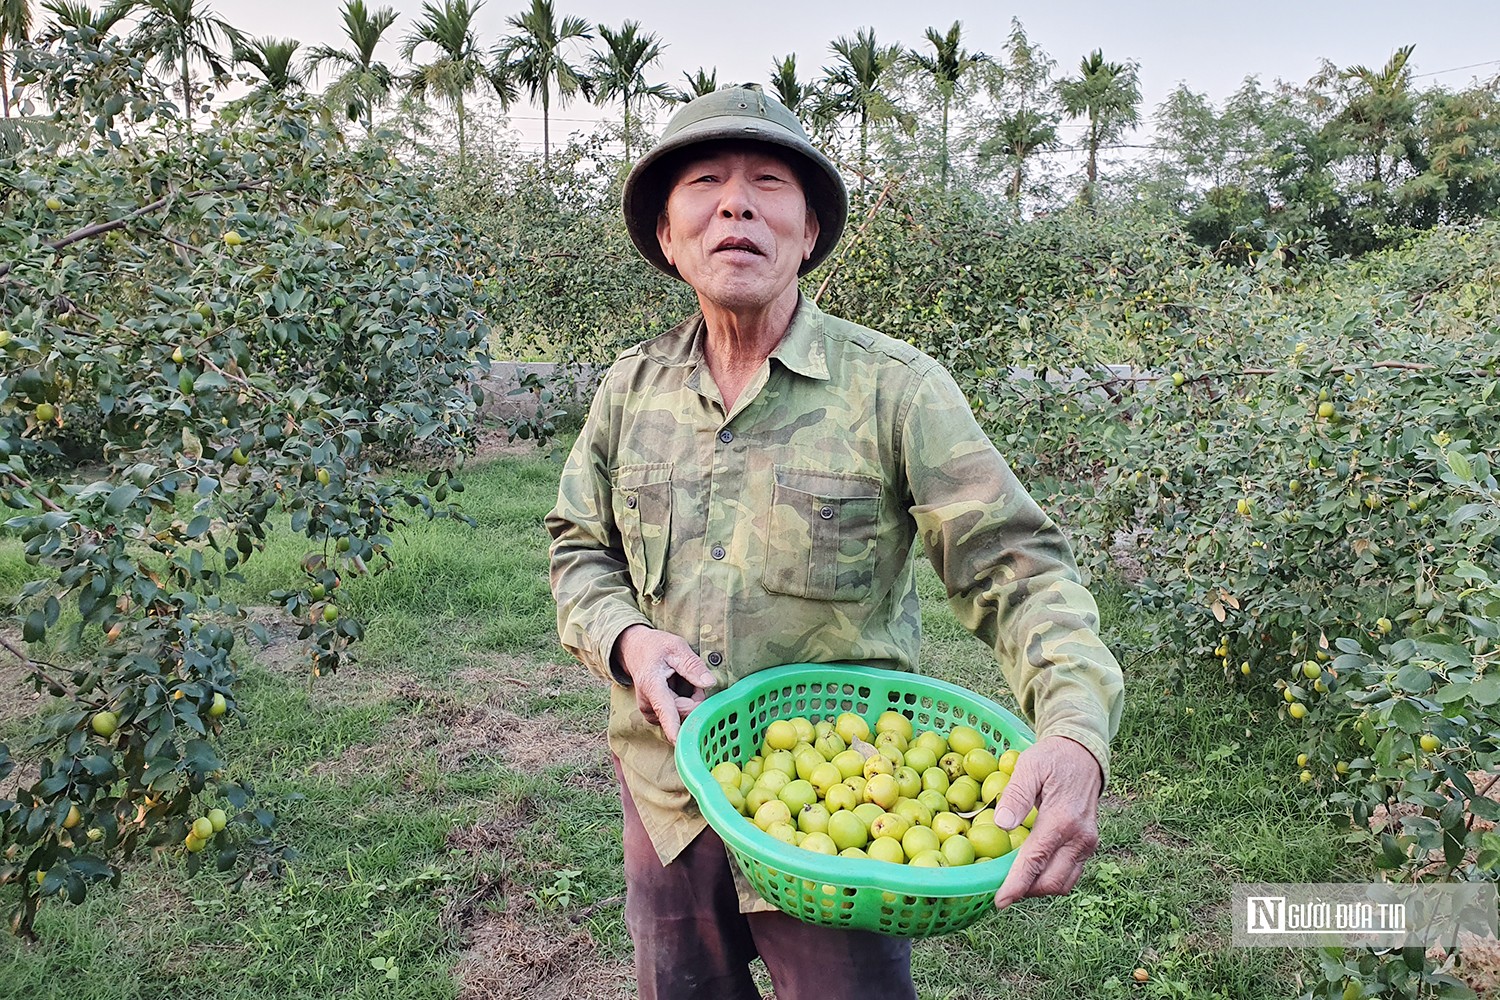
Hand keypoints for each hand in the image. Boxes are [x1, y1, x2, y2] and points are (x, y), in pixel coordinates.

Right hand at [613, 625, 717, 742]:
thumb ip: (692, 665)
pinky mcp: (656, 716)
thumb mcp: (676, 646)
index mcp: (652, 686)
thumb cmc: (655, 647)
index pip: (666, 710)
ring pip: (682, 715)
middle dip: (696, 698)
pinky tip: (677, 688)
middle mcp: (649, 704)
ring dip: (690, 700)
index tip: (681, 745)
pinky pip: (678, 715)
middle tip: (692, 676)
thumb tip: (710, 683)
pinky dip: (684, 703)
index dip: (675, 729)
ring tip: (681, 680)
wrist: (634, 650)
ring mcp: (651, 712)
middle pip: (684, 712)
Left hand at [993, 735, 1103, 908]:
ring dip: (1039, 888)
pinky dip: (1052, 878)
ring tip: (1016, 880)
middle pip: (1051, 881)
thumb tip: (1001, 825)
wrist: (1083, 754)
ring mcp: (1088, 843)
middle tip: (1001, 888)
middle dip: (1026, 890)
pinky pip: (1071, 873)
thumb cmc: (1052, 758)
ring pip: (1063, 883)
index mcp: (1062, 820)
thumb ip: (1015, 795)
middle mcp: (1079, 838)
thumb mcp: (1029, 766)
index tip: (1000, 902)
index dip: (1016, 885)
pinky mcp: (1090, 845)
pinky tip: (1034, 869)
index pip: (1035, 861)